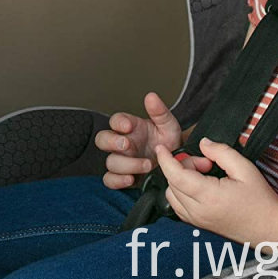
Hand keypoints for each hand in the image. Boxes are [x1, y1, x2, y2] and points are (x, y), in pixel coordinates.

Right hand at [96, 92, 210, 188]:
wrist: (175, 164)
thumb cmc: (168, 142)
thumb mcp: (168, 125)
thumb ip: (159, 112)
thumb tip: (151, 97)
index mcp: (131, 127)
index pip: (115, 120)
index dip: (118, 122)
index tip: (128, 126)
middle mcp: (122, 143)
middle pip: (102, 140)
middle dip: (112, 142)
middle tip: (127, 145)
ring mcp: (121, 160)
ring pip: (110, 162)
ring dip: (126, 165)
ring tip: (147, 165)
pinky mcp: (122, 176)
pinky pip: (110, 180)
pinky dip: (117, 181)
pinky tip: (131, 179)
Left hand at [154, 137, 277, 242]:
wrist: (269, 227)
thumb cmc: (260, 199)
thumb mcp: (244, 168)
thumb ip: (221, 152)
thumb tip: (202, 143)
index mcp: (209, 196)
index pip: (176, 176)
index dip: (165, 159)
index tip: (161, 148)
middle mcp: (198, 211)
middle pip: (172, 183)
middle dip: (184, 166)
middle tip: (208, 164)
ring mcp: (196, 221)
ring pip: (172, 195)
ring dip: (181, 180)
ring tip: (205, 176)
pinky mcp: (197, 225)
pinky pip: (178, 206)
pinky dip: (182, 192)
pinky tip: (199, 186)